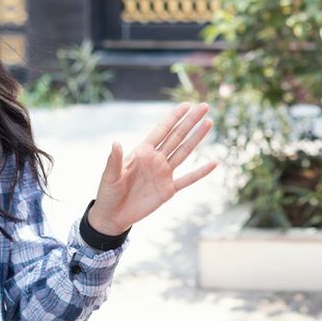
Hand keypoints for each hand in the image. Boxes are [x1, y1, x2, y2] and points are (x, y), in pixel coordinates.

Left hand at [88, 102, 216, 235]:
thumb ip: (114, 160)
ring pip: (184, 152)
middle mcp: (156, 159)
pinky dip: (200, 172)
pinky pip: (187, 179)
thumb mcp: (110, 176)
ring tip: (209, 123)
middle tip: (204, 106)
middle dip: (190, 121)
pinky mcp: (168, 190)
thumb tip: (115, 143)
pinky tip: (213, 164)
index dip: (174, 117)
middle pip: (177, 136)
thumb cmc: (107, 193)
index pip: (162, 130)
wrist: (113, 216)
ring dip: (197, 138)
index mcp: (142, 152)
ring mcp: (164, 174)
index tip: (187, 104)